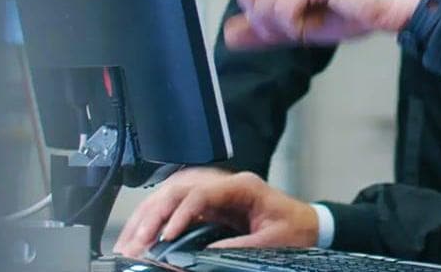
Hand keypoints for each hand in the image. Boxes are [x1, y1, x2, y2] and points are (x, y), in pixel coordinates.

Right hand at [114, 170, 319, 253]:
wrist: (311, 225)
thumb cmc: (296, 229)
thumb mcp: (271, 242)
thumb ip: (237, 248)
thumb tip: (201, 255)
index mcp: (242, 186)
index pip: (199, 192)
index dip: (179, 214)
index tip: (165, 236)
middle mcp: (224, 184)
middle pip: (177, 189)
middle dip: (152, 215)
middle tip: (136, 242)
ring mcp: (215, 193)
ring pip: (171, 195)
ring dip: (147, 217)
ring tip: (129, 241)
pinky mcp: (210, 206)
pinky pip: (176, 207)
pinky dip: (156, 220)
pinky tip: (141, 233)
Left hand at [195, 0, 427, 49]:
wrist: (395, 6)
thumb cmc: (356, 9)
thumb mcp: (302, 24)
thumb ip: (265, 27)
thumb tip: (230, 33)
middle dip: (268, 21)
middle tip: (301, 25)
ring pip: (262, 4)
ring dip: (285, 25)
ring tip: (315, 19)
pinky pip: (280, 9)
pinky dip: (296, 25)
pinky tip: (319, 18)